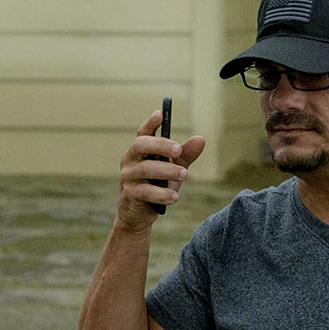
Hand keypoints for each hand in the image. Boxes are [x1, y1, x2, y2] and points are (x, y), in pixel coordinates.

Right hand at [115, 109, 206, 232]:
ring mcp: (127, 177)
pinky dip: (162, 194)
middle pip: (141, 145)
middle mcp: (130, 160)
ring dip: (167, 170)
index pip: (143, 133)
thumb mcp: (173, 169)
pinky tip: (175, 196)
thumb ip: (185, 155)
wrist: (139, 216)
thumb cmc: (156, 187)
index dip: (150, 123)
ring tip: (185, 174)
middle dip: (161, 145)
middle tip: (179, 150)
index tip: (160, 113)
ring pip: (145, 169)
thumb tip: (201, 139)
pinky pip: (145, 191)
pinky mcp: (129, 194)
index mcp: (140, 151)